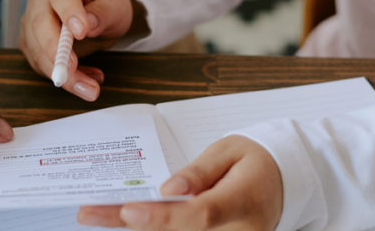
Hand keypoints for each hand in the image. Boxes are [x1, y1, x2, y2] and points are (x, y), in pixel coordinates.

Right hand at [19, 0, 143, 100]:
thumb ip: (104, 13)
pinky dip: (64, 79)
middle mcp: (41, 0)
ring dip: (62, 74)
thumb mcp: (115, 4)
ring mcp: (32, 22)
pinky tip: (87, 81)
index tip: (82, 32)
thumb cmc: (104, 2)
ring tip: (90, 88)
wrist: (97, 9)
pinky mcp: (31, 44)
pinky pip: (42, 65)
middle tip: (73, 69)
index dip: (69, 13)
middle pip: (39, 24)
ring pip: (37, 51)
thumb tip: (89, 25)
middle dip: (55, 50)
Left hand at [77, 135, 283, 230]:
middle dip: (132, 226)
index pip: (200, 214)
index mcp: (243, 201)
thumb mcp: (230, 151)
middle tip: (90, 213)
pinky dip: (155, 230)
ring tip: (95, 215)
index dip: (162, 218)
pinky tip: (123, 220)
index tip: (128, 209)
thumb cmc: (255, 161)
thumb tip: (170, 190)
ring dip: (136, 230)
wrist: (284, 183)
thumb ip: (200, 172)